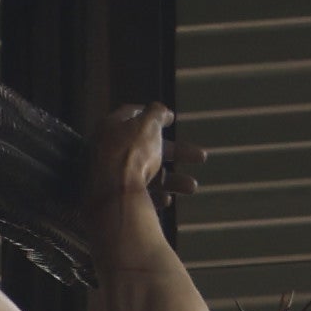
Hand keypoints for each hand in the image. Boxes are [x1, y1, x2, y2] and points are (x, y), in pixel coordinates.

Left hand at [94, 103, 192, 220]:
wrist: (112, 195)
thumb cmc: (131, 153)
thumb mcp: (149, 124)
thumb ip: (157, 113)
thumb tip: (163, 111)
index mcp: (111, 127)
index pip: (132, 115)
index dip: (154, 115)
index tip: (171, 118)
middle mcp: (108, 151)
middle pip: (147, 148)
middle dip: (177, 153)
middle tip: (202, 157)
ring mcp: (110, 176)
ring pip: (147, 174)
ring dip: (172, 180)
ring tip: (192, 187)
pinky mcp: (113, 199)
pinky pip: (138, 195)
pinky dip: (155, 196)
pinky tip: (167, 200)